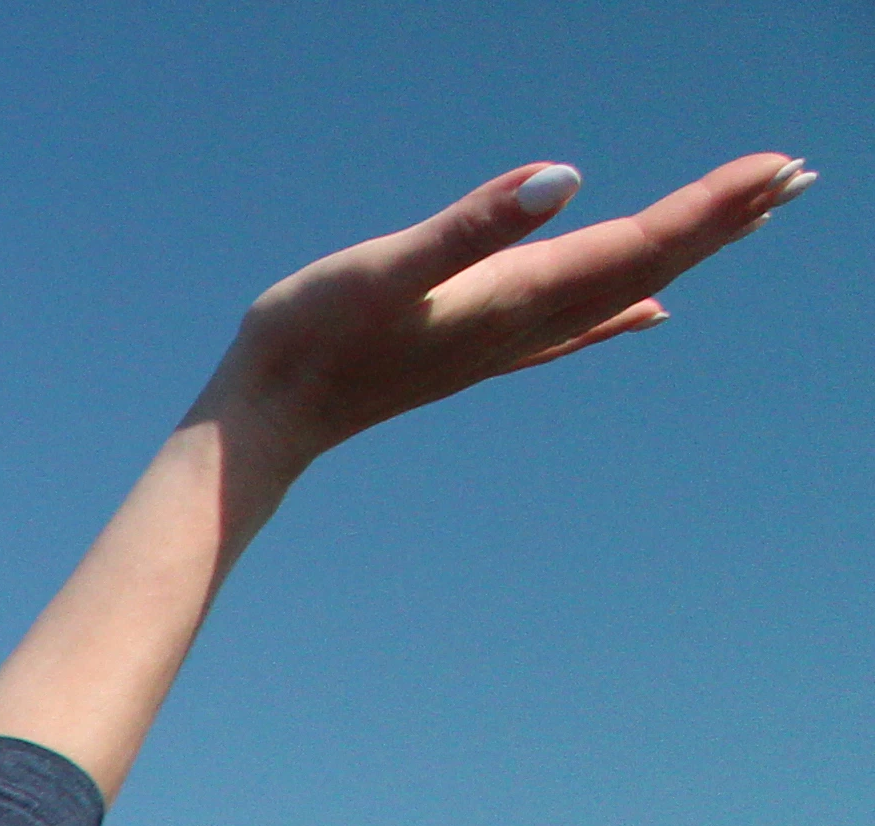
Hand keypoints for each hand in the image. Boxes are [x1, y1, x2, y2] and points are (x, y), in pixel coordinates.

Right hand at [207, 153, 814, 467]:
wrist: (260, 421)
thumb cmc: (307, 338)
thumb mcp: (386, 266)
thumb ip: (472, 225)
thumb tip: (566, 179)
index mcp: (518, 294)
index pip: (639, 241)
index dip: (712, 204)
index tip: (779, 167)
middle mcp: (527, 321)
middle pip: (649, 260)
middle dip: (726, 219)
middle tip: (801, 176)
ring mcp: (505, 340)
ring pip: (623, 285)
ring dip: (689, 248)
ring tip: (753, 216)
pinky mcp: (475, 348)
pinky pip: (575, 325)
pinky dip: (623, 309)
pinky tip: (651, 310)